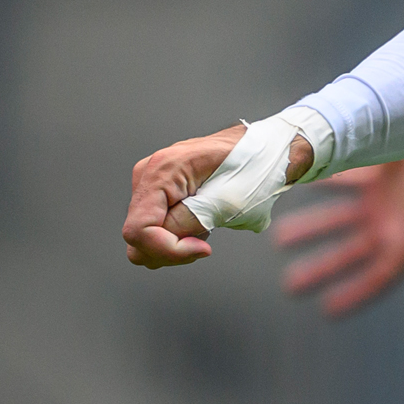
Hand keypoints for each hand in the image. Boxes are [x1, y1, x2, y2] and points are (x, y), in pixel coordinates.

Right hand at [121, 124, 309, 269]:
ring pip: (143, 238)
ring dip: (174, 244)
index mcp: (162, 171)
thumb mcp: (229, 200)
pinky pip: (156, 229)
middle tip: (204, 242)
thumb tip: (162, 240)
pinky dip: (177, 236)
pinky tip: (201, 222)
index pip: (138, 231)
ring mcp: (150, 184)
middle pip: (136, 238)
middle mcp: (147, 175)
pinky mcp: (158, 194)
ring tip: (206, 225)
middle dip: (170, 250)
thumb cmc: (255, 169)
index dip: (168, 250)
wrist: (266, 152)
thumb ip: (190, 221)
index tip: (204, 249)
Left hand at [274, 150, 403, 315]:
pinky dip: (319, 185)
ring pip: (337, 219)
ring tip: (280, 238)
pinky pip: (338, 182)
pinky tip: (296, 186)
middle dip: (321, 268)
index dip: (355, 294)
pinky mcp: (371, 174)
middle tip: (289, 286)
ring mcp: (379, 200)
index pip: (377, 276)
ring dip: (310, 228)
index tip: (327, 310)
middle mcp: (390, 225)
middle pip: (349, 253)